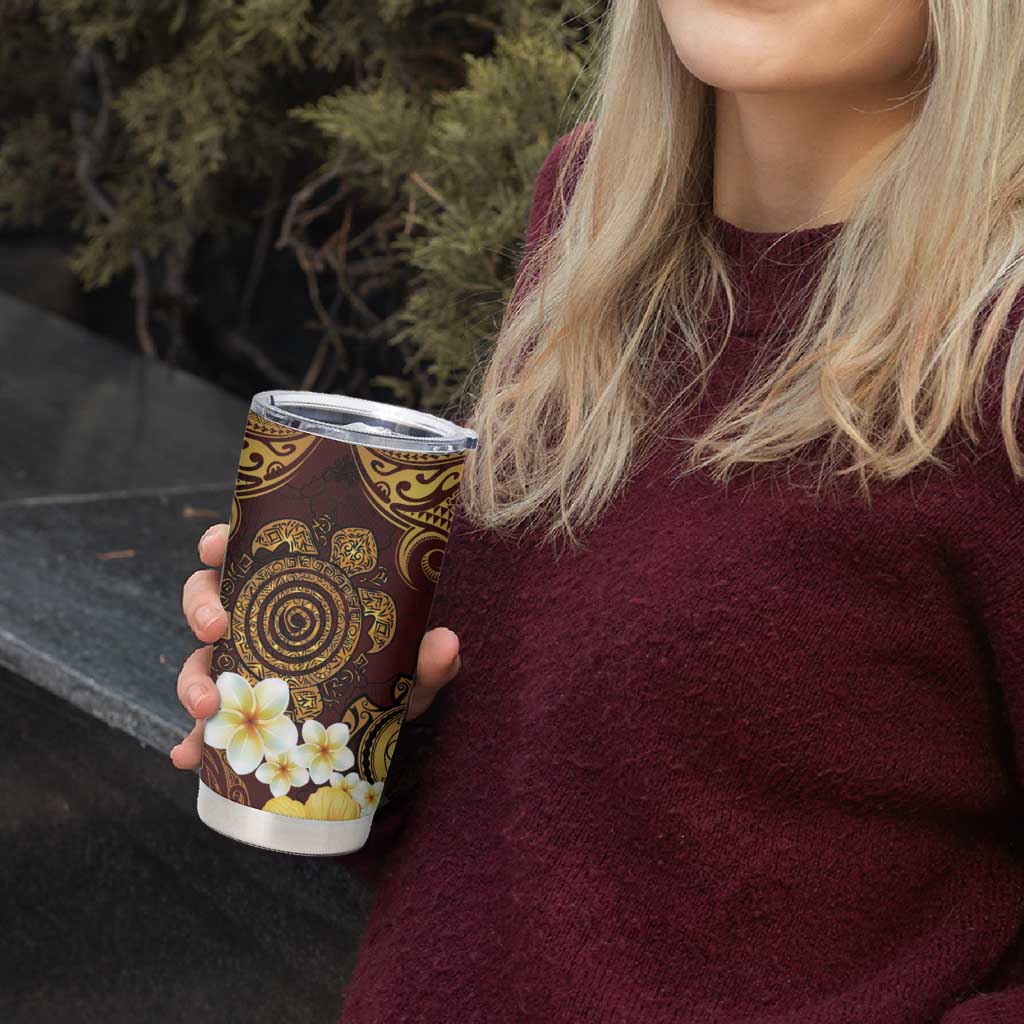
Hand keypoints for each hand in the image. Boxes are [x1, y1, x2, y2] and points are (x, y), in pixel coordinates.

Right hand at [169, 522, 461, 768]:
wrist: (385, 719)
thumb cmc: (391, 670)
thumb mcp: (410, 664)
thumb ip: (427, 657)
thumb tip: (447, 645)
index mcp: (289, 588)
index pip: (245, 552)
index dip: (220, 542)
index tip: (216, 546)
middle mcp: (257, 621)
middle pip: (206, 599)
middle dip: (201, 610)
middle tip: (217, 628)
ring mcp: (242, 666)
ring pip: (199, 660)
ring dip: (192, 681)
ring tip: (206, 707)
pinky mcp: (239, 714)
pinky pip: (205, 726)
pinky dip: (192, 742)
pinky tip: (187, 758)